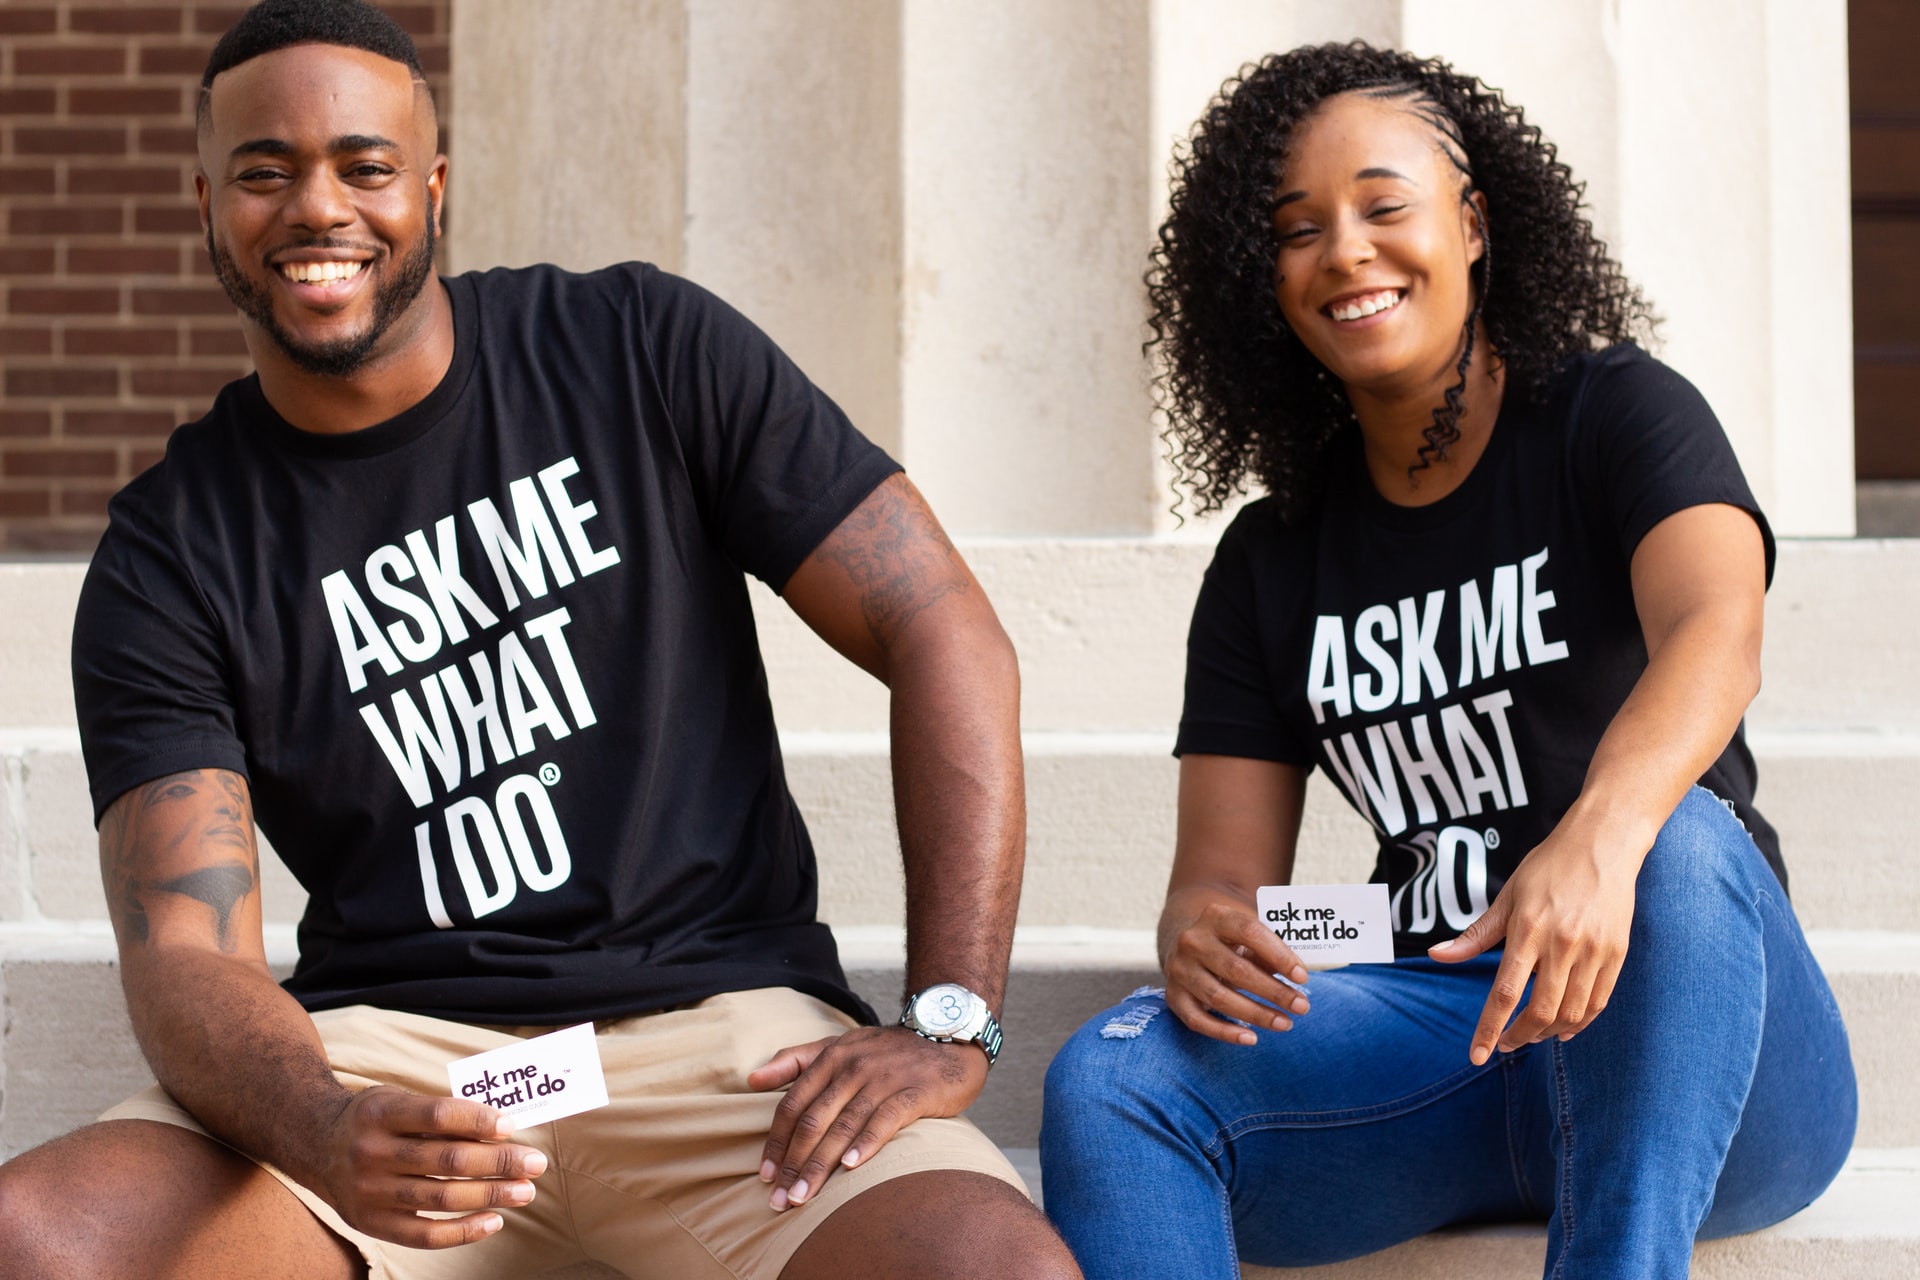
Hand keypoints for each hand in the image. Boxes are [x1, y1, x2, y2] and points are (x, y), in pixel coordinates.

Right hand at [309, 1085, 548, 1247]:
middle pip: (447, 1160)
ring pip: (441, 1198)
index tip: (511, 1126)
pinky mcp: (370, 1223)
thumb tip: (501, 1131)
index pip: (439, 1115)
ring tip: (524, 1191)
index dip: (479, 1120)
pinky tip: (494, 1221)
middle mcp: (370, 1152)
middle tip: (536, 1163)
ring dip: (491, 1196)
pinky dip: (463, 1231)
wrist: (315, 1144)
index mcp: (381, 1112)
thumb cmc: (375, 1118)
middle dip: (499, 1163)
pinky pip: (424, 1236)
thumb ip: (439, 1114)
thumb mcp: (398, 1099)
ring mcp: (368, 1192)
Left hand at [749, 1025, 986, 1210]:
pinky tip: (851, 1168)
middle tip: (780, 1200)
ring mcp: (883, 1080)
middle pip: (813, 1122)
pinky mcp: (913, 1093)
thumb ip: (796, 1060)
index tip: (765, 1176)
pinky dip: (866, 1144)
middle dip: (793, 1164)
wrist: (946, 1038)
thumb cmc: (887, 1052)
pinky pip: (885, 1120)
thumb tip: (751, 1079)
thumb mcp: (840, 1045)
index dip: (776, 1143)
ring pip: (843, 1127)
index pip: (793, 1105)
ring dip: (820, 1166)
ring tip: (803, 1198)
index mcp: (830, 1058)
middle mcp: (852, 1068)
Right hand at [1162, 899, 1312, 1045]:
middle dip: (1273, 991)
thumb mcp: (1248, 933)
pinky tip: (1251, 1038)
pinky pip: (1197, 1021)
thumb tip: (1296, 975)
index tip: (1303, 977)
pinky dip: (1224, 1032)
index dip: (1279, 955)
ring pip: (1219, 998)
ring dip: (1256, 1014)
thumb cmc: (1231, 939)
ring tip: (1285, 1023)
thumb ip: (1269, 949)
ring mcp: (1179, 969)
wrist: (1187, 941)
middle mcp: (1192, 941)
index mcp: (1215, 916)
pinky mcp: (1173, 996)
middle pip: (1236, 970)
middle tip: (1302, 1007)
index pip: (1250, 931)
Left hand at [1428, 826, 1640, 1064]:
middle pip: (1540, 1011)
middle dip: (1519, 1037)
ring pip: (1571, 1013)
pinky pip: (1598, 1002)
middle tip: (1505, 1045)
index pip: (1504, 993)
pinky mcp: (1617, 953)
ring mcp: (1594, 951)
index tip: (1477, 1056)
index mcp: (1528, 929)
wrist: (1603, 844)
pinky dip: (1580, 1022)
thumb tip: (1437, 955)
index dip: (1489, 1029)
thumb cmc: (1548, 867)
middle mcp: (1562, 944)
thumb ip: (1476, 934)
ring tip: (1531, 1035)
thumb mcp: (1507, 895)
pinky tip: (1564, 1028)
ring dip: (1548, 1033)